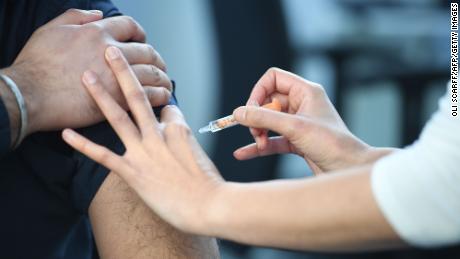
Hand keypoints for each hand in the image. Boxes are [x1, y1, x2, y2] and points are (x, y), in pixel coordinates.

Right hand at [1, 9, 170, 138]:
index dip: (140, 33)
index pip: (129, 26)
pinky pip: (150, 95)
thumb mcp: (51, 30)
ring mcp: (116, 77)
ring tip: (166, 83)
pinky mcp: (118, 99)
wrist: (30, 95)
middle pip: (147, 52)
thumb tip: (98, 14)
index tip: (142, 41)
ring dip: (163, 78)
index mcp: (96, 33)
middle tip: (159, 65)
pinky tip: (163, 97)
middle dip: (157, 58)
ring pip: (152, 73)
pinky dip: (160, 95)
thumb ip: (76, 17)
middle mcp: (111, 52)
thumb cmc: (36, 65)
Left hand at [62, 46, 222, 233]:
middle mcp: (159, 135)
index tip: (159, 108)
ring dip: (101, 95)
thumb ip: (184, 138)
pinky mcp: (133, 172)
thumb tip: (174, 129)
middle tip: (111, 52)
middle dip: (123, 70)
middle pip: (139, 96)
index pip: (166, 108)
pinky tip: (67, 134)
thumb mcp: (201, 153)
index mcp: (179, 129)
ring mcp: (144, 152)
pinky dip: (83, 144)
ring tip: (86, 76)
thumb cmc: (208, 183)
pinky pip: (103, 155)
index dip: (161, 105)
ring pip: (119, 117)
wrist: (209, 205)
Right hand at [233, 68, 392, 173]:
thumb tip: (239, 113)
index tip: (251, 110)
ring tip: (258, 142)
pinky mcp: (296, 141)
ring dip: (258, 132)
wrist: (349, 169)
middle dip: (257, 117)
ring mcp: (298, 123)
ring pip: (268, 122)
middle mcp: (301, 105)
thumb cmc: (333, 144)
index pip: (274, 79)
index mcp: (306, 92)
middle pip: (267, 102)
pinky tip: (243, 154)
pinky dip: (258, 146)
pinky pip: (271, 140)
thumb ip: (264, 118)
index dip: (258, 91)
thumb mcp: (295, 128)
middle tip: (255, 130)